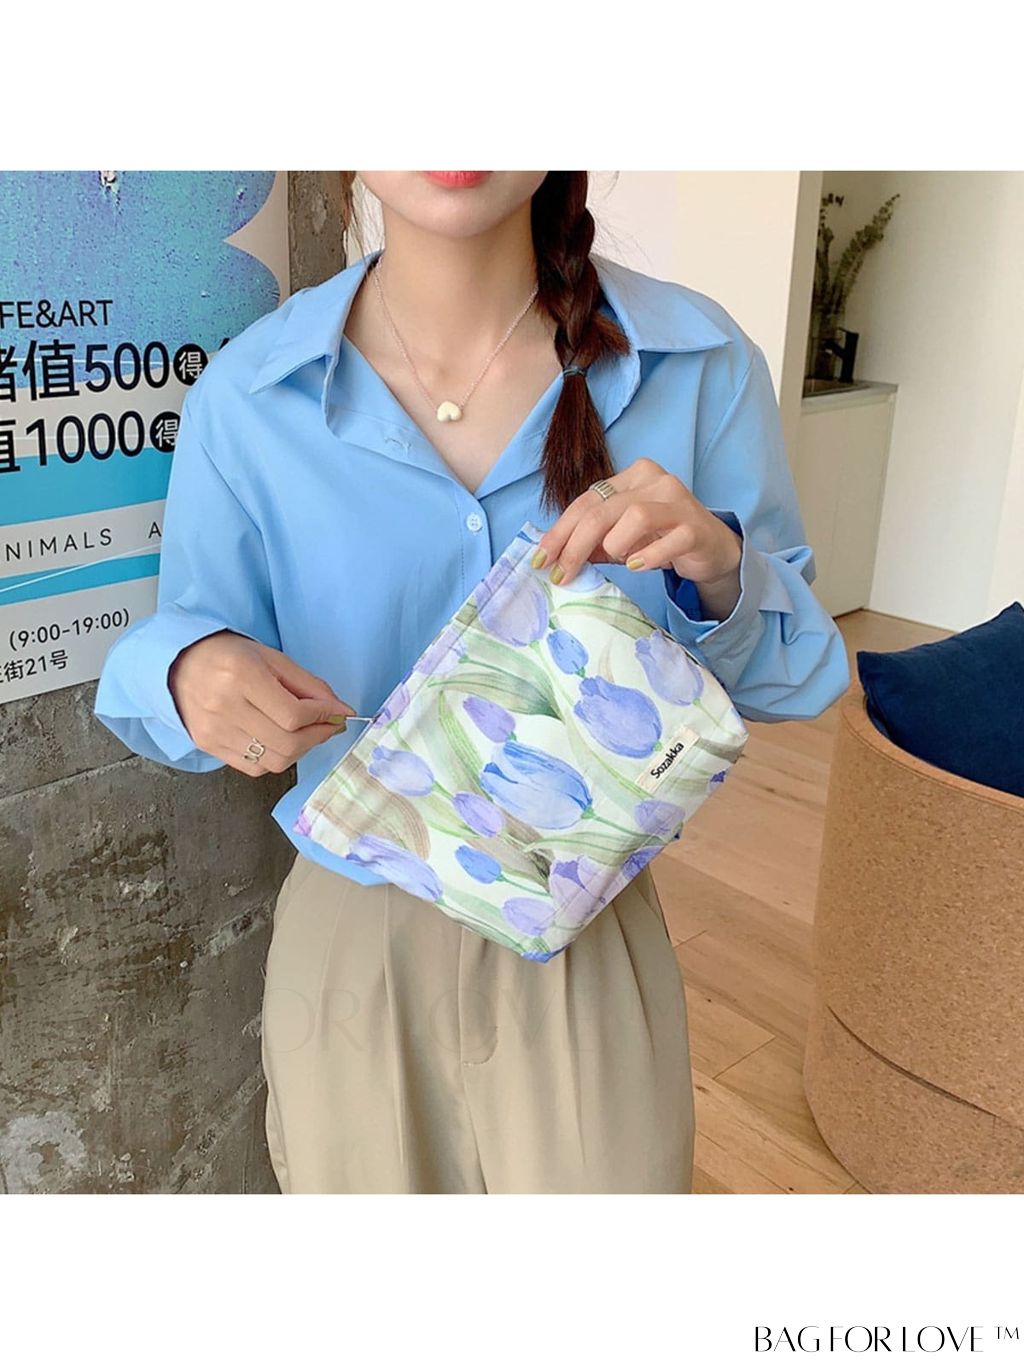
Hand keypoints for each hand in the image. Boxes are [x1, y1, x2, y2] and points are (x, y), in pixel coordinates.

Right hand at [168, 630, 356, 776]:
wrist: (179, 664)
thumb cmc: (230, 656)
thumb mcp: (272, 658)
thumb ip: (309, 685)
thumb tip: (342, 710)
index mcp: (241, 675)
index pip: (294, 715)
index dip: (324, 717)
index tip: (337, 712)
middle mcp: (225, 707)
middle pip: (287, 743)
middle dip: (318, 736)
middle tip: (329, 725)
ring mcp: (215, 731)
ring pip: (274, 761)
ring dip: (300, 750)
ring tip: (305, 733)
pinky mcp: (209, 747)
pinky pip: (255, 768)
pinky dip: (276, 758)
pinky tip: (279, 740)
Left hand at [532, 459, 742, 612]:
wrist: (711, 548)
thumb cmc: (662, 538)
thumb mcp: (622, 539)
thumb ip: (594, 542)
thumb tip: (556, 557)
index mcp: (632, 476)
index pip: (586, 501)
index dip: (559, 532)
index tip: (541, 560)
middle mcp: (654, 480)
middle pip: (602, 511)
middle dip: (574, 546)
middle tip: (561, 575)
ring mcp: (677, 501)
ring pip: (634, 516)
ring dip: (616, 545)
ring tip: (620, 561)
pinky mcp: (695, 526)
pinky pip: (668, 540)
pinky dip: (648, 556)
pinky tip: (640, 566)